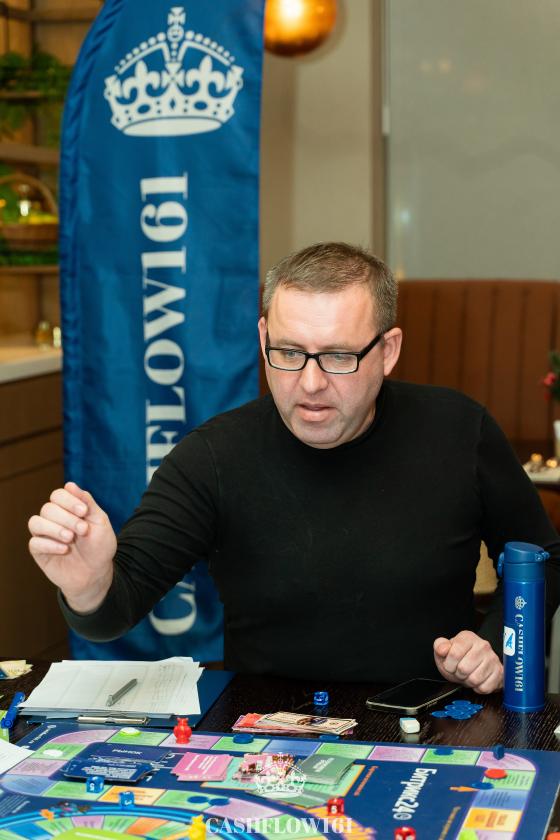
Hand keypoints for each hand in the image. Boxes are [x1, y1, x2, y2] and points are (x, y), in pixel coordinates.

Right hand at [28, 481, 116, 613]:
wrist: (97, 573)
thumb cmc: (99, 546)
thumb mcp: (100, 521)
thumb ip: (86, 502)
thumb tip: (70, 484)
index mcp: (68, 509)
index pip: (58, 495)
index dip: (69, 500)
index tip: (84, 512)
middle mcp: (53, 519)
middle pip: (48, 508)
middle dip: (67, 518)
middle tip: (83, 530)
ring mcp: (45, 535)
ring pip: (35, 522)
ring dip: (54, 529)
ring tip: (70, 538)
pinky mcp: (39, 551)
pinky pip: (34, 543)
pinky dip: (49, 544)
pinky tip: (64, 549)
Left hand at [433, 630, 502, 693]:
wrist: (476, 666)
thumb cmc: (459, 658)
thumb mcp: (444, 651)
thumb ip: (440, 646)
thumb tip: (442, 649)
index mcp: (468, 637)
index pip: (454, 654)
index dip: (448, 664)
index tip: (450, 665)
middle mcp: (483, 645)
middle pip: (464, 669)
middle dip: (458, 674)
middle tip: (460, 671)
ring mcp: (493, 659)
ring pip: (474, 679)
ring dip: (468, 681)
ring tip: (468, 674)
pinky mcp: (499, 673)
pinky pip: (484, 687)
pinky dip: (478, 688)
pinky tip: (477, 680)